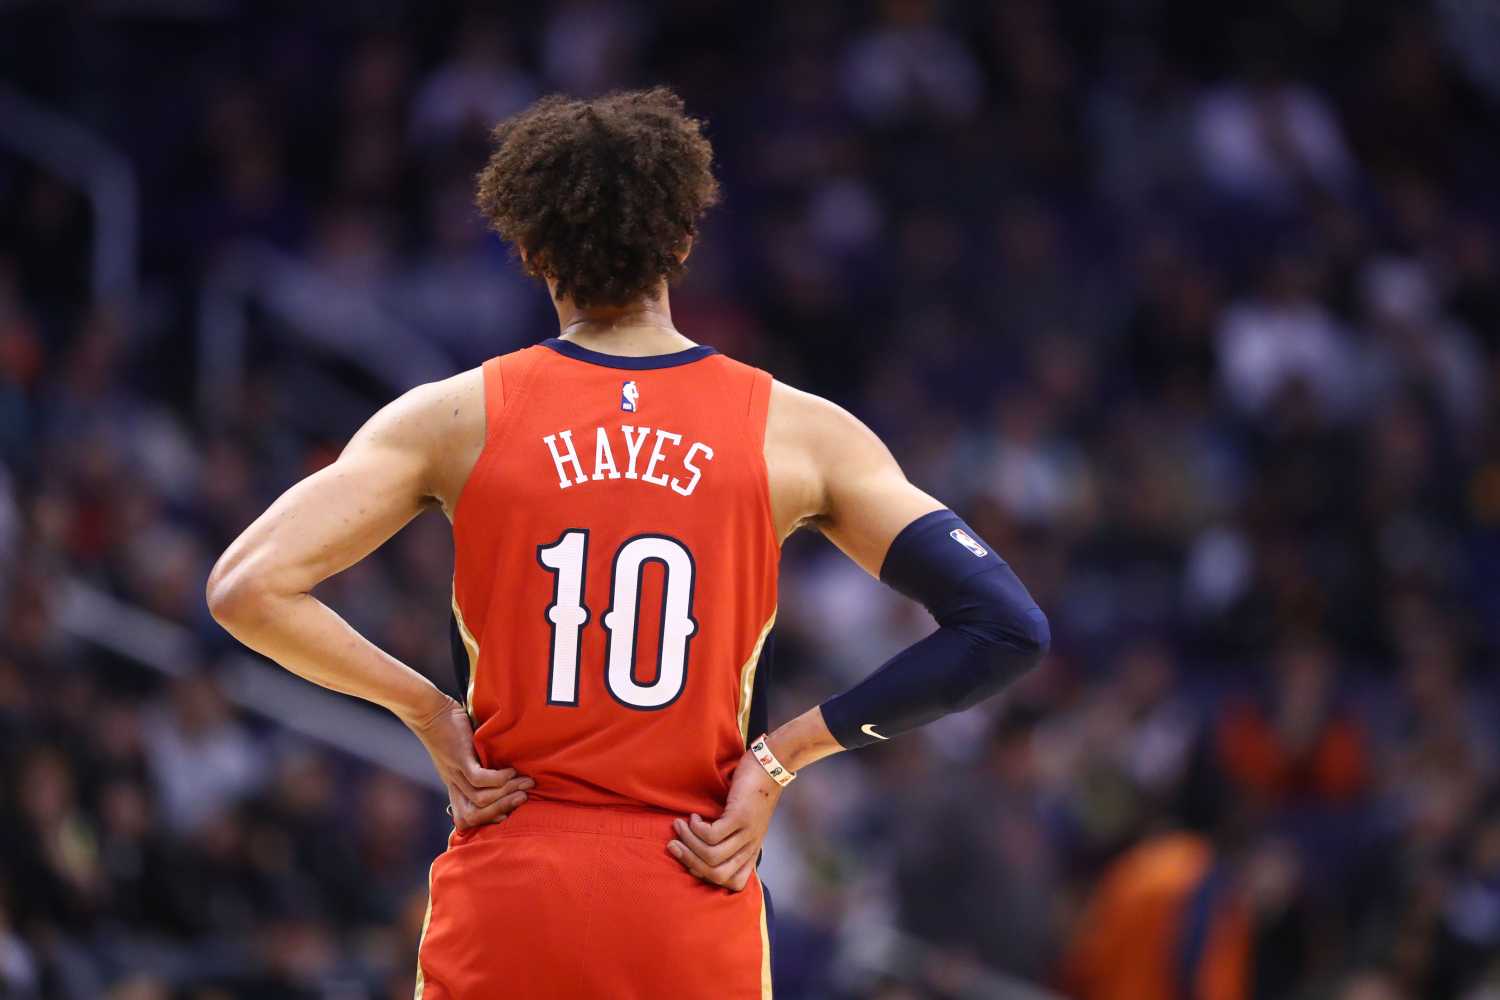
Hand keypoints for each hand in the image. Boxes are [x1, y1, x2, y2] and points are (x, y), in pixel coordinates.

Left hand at [406, 694, 532, 829]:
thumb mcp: (461, 753)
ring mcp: (455, 773)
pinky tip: (511, 771)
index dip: (488, 819)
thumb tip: (504, 768)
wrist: (429, 711)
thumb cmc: (450, 729)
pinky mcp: (459, 759)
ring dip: (507, 793)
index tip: (509, 812)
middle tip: (526, 797)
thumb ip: (477, 765)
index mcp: (454, 786)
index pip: (466, 818)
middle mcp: (454, 784)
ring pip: (480, 799)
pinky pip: (479, 779)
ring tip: (525, 782)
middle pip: (474, 814)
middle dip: (503, 808)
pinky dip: (498, 779)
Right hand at [668, 749, 782, 891]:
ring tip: (680, 826)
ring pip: (711, 856)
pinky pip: (711, 835)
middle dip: (690, 861)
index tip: (690, 860)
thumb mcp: (744, 824)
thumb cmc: (752, 793)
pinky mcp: (740, 817)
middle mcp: (750, 847)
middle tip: (673, 845)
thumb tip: (697, 852)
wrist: (770, 766)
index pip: (733, 884)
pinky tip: (694, 816)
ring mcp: (747, 833)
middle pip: (717, 874)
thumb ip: (729, 840)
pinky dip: (696, 828)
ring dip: (689, 842)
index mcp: (752, 852)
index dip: (707, 876)